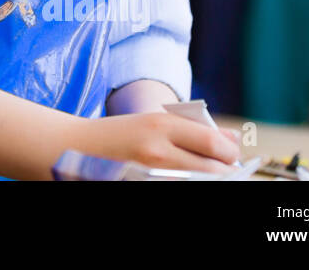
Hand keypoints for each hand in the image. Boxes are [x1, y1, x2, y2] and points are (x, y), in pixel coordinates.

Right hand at [71, 113, 241, 174]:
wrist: (74, 149)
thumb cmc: (119, 134)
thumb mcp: (153, 121)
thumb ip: (194, 129)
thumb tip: (234, 139)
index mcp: (160, 125)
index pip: (212, 143)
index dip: (229, 153)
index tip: (230, 156)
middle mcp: (157, 152)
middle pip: (211, 170)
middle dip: (223, 171)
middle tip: (222, 170)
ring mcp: (149, 175)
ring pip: (199, 182)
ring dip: (208, 179)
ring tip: (205, 174)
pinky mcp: (142, 187)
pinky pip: (180, 187)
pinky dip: (190, 183)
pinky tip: (186, 179)